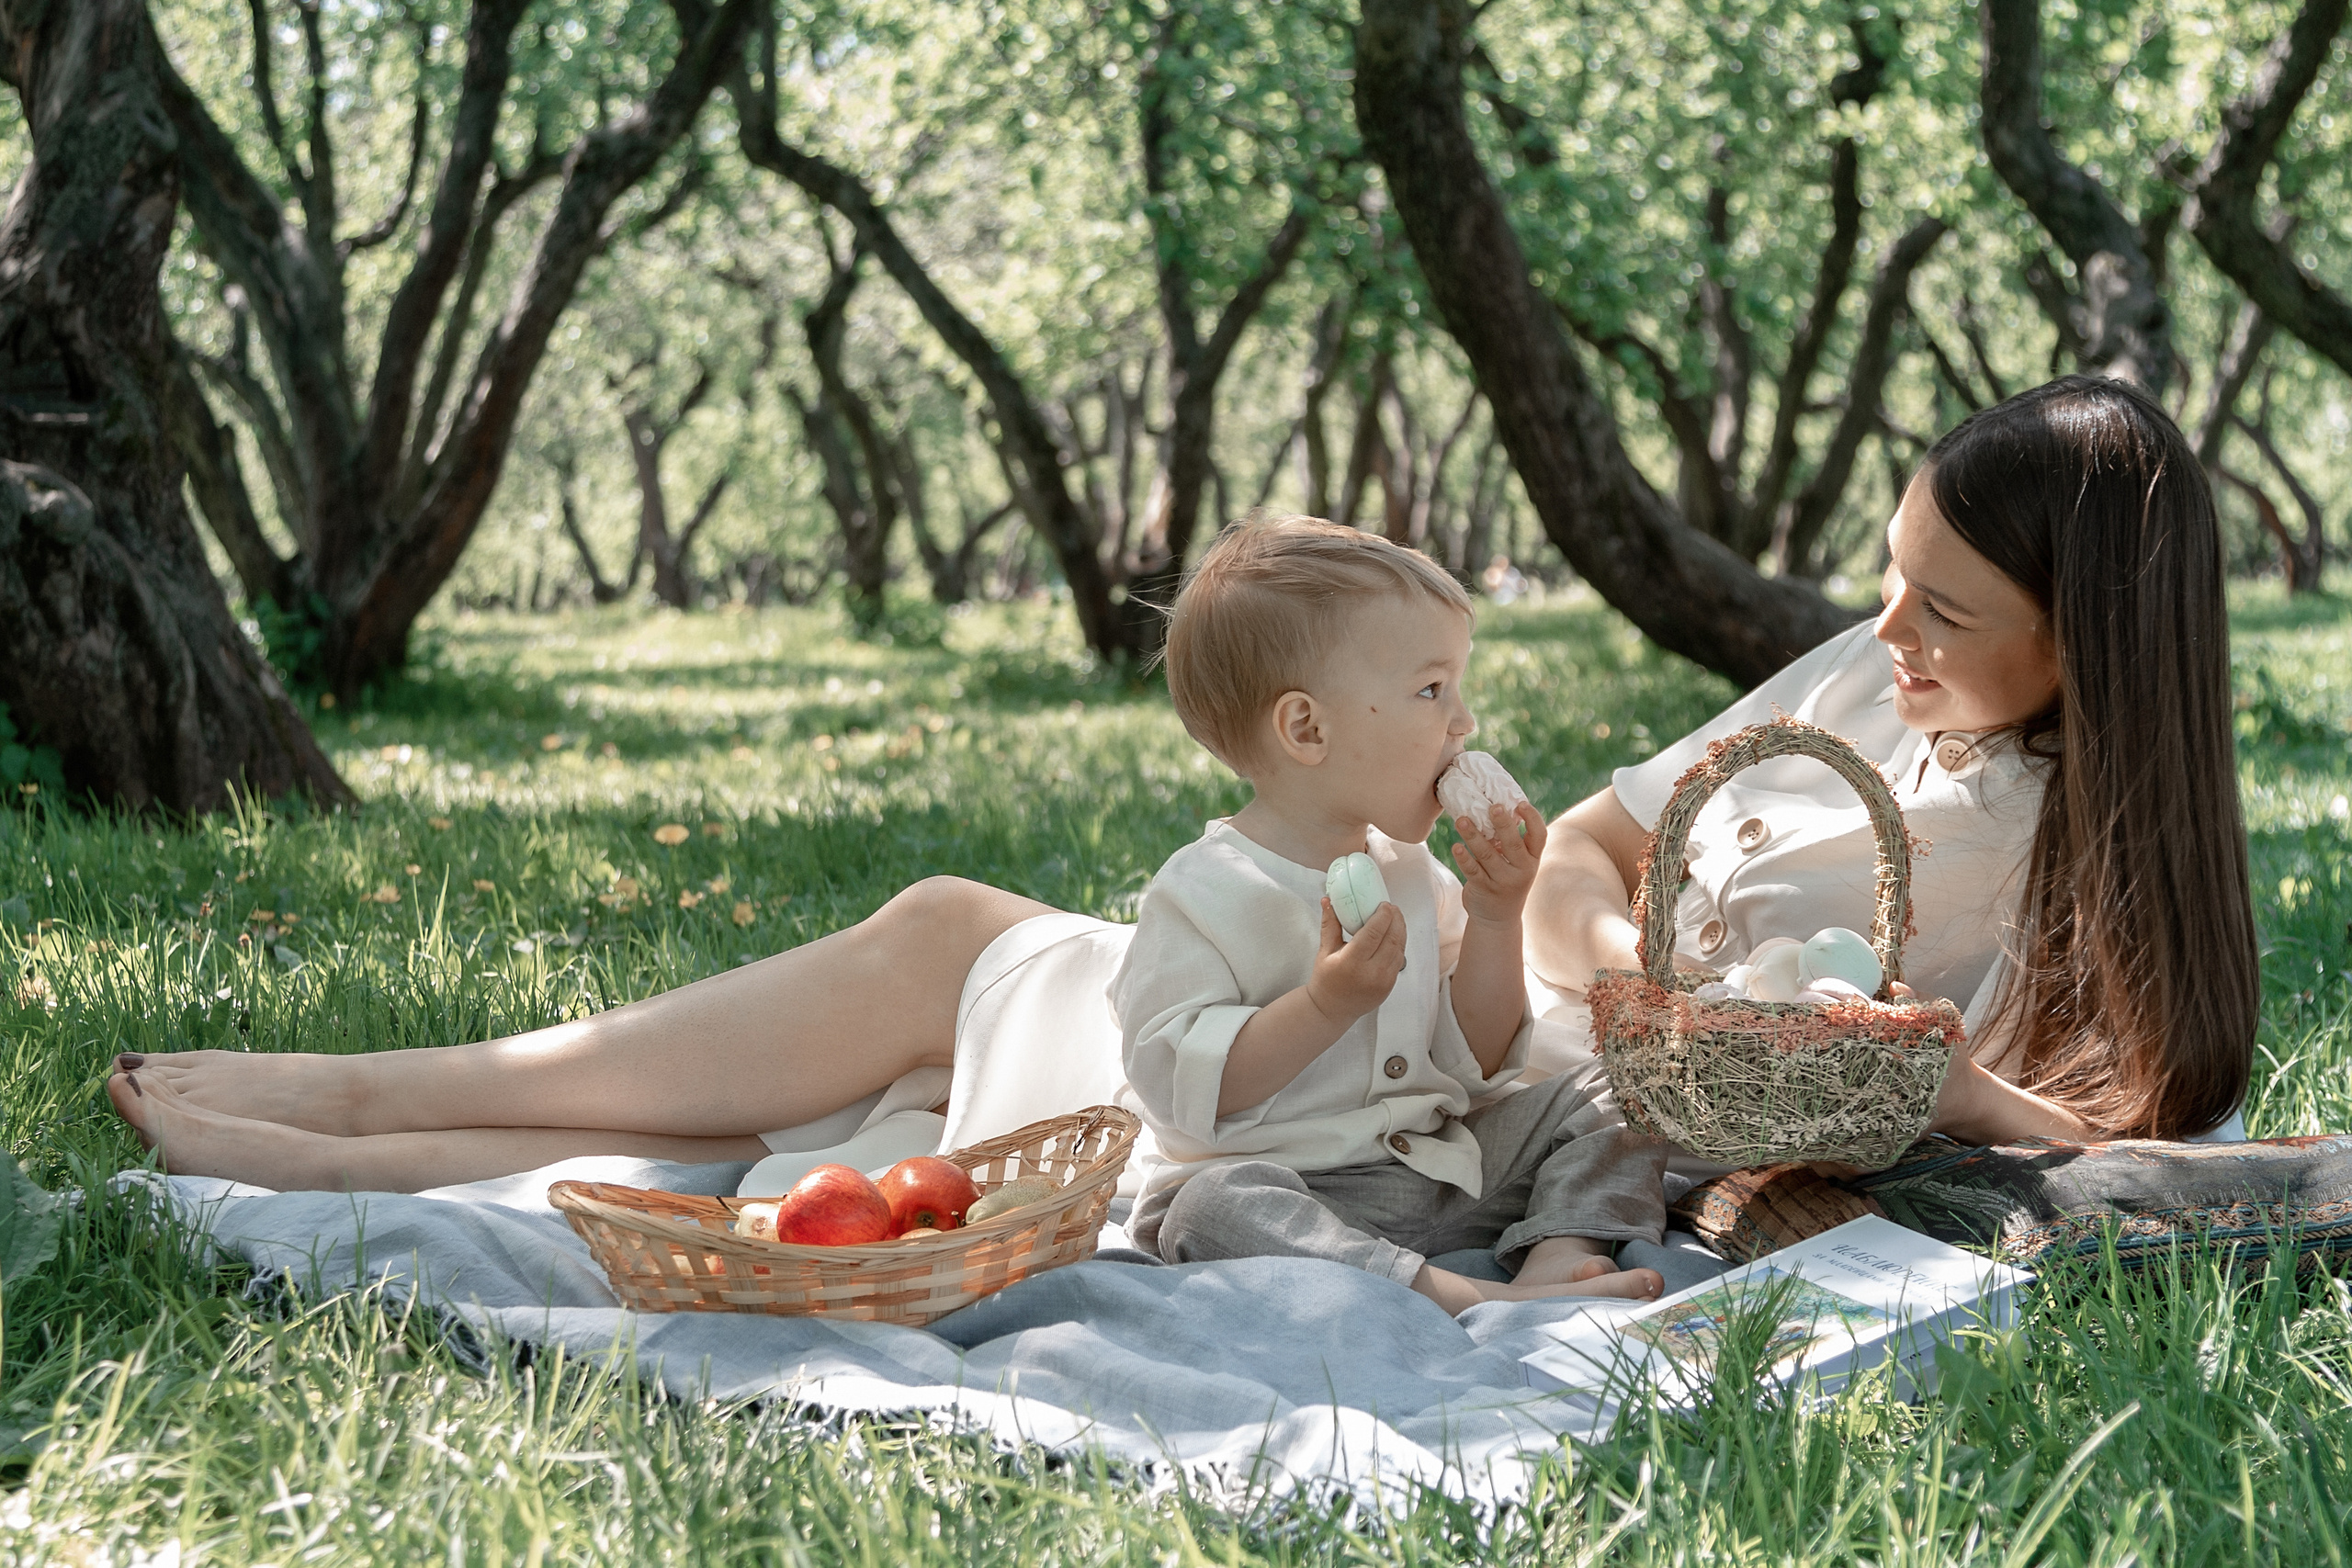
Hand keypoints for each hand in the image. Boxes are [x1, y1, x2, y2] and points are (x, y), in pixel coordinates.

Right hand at [1308, 897, 1405, 1024]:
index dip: (1383, 915)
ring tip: (1395, 918)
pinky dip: (1399, 945)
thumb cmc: (1326, 980)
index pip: (1374, 933)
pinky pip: (1399, 960)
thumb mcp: (1324, 951)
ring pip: (1399, 949)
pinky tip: (1394, 935)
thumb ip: (1330, 925)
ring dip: (1400, 930)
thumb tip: (1328, 900)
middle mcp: (1371, 972)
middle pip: (1392, 938)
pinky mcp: (1390, 986)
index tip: (1384, 904)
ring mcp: (1383, 981)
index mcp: (1352, 962)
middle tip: (1392, 908)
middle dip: (1395, 919)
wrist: (1332, 1009)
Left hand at [1450, 799, 1547, 924]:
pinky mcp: (1484, 889)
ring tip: (1461, 820)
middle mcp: (1522, 871)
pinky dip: (1464, 858)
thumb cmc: (1506, 879)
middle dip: (1503, 824)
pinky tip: (1456, 846)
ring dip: (1473, 836)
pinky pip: (1472, 871)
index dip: (1532, 819)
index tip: (1520, 803)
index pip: (1539, 836)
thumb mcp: (1516, 863)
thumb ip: (1509, 841)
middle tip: (1494, 806)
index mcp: (1532, 859)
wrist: (1498, 918)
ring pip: (1487, 855)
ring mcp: (1503, 882)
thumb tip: (1493, 807)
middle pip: (1513, 844)